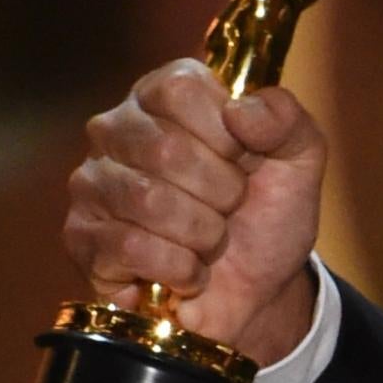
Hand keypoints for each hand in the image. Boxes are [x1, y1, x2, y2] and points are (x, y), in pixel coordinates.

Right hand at [66, 58, 326, 365]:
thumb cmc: (268, 215)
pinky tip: (187, 270)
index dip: (228, 135)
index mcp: (164, 95)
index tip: (245, 160)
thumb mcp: (299, 159)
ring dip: (204, 234)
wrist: (258, 292)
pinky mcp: (83, 237)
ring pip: (149, 201)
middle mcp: (116, 129)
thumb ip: (286, 118)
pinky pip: (132, 248)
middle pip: (166, 149)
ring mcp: (92, 183)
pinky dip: (181, 269)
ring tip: (210, 239)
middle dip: (222, 192)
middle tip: (229, 208)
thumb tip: (241, 110)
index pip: (180, 90)